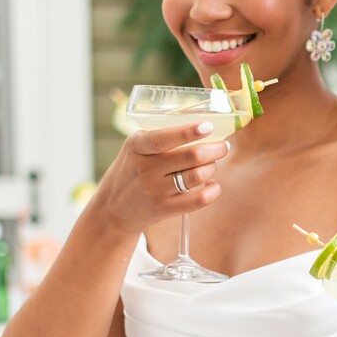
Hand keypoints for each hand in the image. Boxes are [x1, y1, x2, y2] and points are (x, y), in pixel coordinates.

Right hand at [87, 121, 228, 235]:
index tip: (208, 126)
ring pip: (198, 176)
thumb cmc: (134, 169)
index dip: (188, 132)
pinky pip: (198, 200)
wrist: (112, 208)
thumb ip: (162, 137)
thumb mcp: (137, 147)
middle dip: (216, 149)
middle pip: (191, 156)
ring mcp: (153, 190)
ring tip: (213, 164)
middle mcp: (144, 168)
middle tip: (223, 146)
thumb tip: (207, 127)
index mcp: (137, 146)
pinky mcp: (163, 209)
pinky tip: (214, 185)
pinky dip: (213, 191)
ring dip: (213, 168)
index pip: (163, 138)